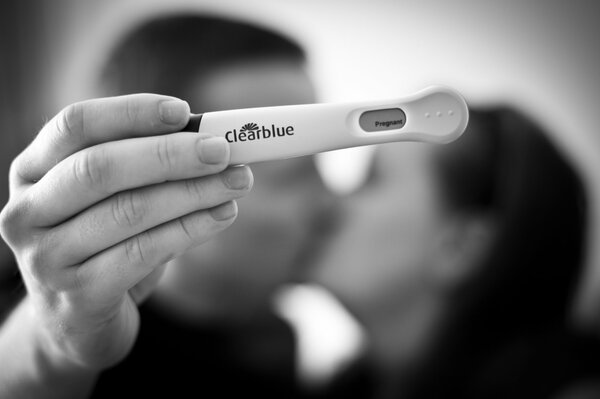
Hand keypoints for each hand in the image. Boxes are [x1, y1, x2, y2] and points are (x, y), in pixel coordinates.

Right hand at [0, 94, 252, 370]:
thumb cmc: (101, 245)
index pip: (75, 125)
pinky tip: (223, 215)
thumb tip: (209, 138)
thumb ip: (144, 166)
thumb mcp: (109, 199)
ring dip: (193, 192)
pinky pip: (144, 252)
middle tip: (223, 150)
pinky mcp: (78, 296)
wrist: (76, 322)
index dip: (131, 113)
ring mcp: (47, 257)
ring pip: (130, 211)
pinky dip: (191, 229)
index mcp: (32, 171)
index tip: (184, 111)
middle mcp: (28, 211)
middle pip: (101, 168)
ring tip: (237, 182)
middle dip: (170, 155)